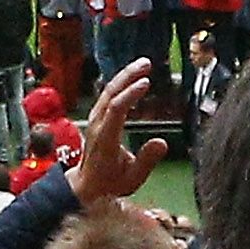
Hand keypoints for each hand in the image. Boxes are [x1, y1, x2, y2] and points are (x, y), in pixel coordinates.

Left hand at [74, 63, 159, 203]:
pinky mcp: (97, 117)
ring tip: (143, 64)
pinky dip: (120, 83)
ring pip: (107, 91)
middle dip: (127, 76)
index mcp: (106, 138)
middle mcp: (98, 124)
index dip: (131, 94)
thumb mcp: (132, 179)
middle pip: (110, 93)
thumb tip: (162, 142)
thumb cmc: (111, 183)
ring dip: (124, 75)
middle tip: (146, 63)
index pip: (116, 109)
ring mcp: (95, 119)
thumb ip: (146, 161)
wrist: (87, 185)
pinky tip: (132, 76)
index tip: (146, 82)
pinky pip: (108, 95)